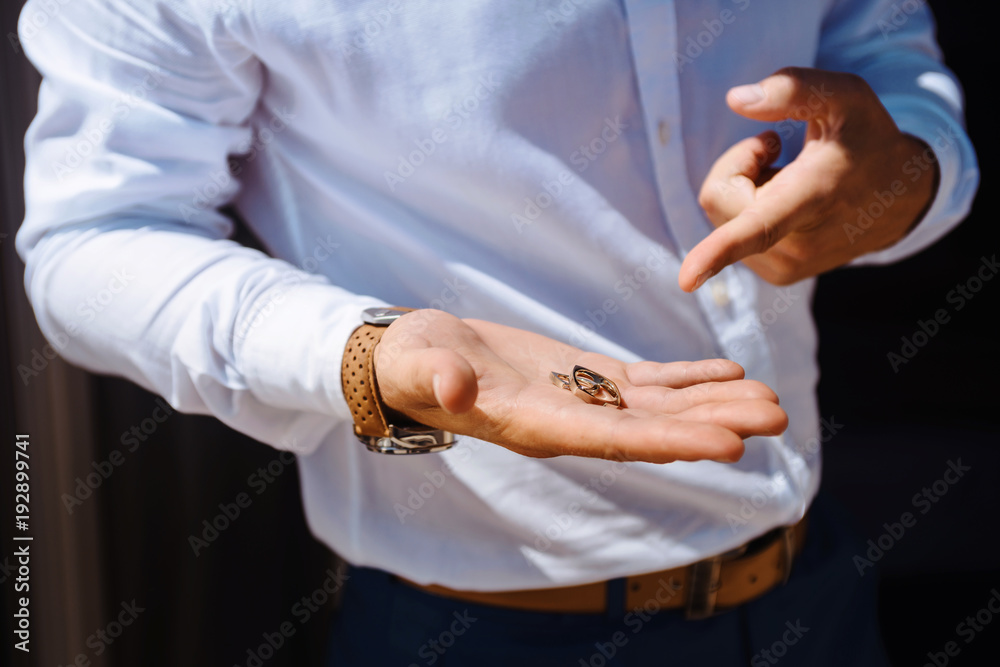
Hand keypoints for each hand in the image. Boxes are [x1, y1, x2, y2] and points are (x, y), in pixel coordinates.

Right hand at [373, 309, 787, 463]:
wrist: (418, 358)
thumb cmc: (412, 363)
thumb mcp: (418, 362)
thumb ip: (437, 376)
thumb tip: (455, 386)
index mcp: (535, 425)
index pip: (613, 441)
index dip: (672, 442)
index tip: (729, 445)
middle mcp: (568, 422)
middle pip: (653, 429)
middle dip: (715, 423)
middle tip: (777, 416)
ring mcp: (580, 400)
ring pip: (660, 405)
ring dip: (715, 401)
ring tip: (770, 398)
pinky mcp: (582, 375)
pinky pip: (645, 381)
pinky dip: (688, 377)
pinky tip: (727, 370)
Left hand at [679, 67, 937, 291]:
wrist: (898, 197)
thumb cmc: (866, 138)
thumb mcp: (844, 96)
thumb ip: (793, 88)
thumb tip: (736, 100)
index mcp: (812, 197)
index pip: (759, 227)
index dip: (716, 253)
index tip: (686, 280)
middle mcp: (797, 242)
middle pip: (717, 196)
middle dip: (738, 164)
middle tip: (778, 149)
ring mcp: (786, 265)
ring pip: (721, 217)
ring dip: (746, 189)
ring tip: (791, 179)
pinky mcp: (779, 275)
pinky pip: (732, 236)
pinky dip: (750, 211)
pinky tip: (787, 202)